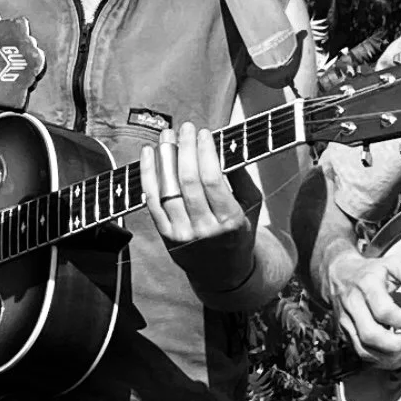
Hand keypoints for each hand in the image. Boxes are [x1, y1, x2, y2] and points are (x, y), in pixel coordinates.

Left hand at [141, 122, 259, 271]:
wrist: (223, 273)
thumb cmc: (239, 232)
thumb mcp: (252, 207)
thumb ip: (243, 177)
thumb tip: (226, 145)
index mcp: (230, 221)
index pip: (212, 180)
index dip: (205, 153)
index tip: (204, 132)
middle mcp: (205, 229)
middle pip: (188, 182)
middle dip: (185, 149)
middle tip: (184, 128)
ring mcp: (182, 235)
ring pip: (167, 190)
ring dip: (164, 158)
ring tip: (166, 137)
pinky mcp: (166, 237)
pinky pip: (152, 203)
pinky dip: (148, 177)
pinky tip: (149, 156)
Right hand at [326, 246, 400, 364]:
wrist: (338, 275)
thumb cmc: (371, 271)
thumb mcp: (391, 264)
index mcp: (367, 286)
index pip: (383, 311)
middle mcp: (353, 306)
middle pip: (371, 335)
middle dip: (395, 344)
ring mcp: (346, 322)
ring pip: (364, 350)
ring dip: (388, 358)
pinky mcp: (344, 334)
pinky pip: (361, 354)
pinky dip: (380, 361)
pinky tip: (395, 357)